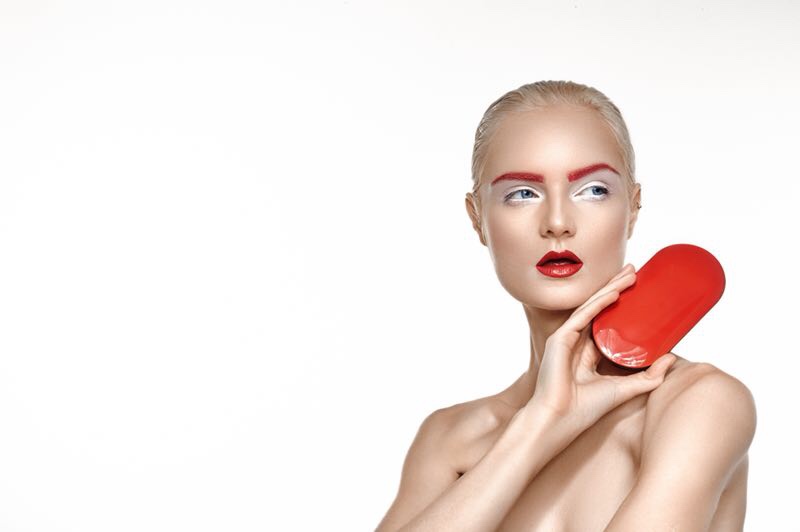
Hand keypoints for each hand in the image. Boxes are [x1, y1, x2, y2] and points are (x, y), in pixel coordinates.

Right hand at [526, 264, 676, 435]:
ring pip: (592, 307)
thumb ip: (648, 376)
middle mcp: (577, 342)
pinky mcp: (561, 338)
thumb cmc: (585, 409)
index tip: (637, 289)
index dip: (620, 304)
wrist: (561, 420)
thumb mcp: (625, 389)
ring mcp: (568, 338)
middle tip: (635, 271)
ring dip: (611, 289)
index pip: (605, 321)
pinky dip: (599, 303)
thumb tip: (672, 358)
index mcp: (587, 353)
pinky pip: (583, 315)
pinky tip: (614, 292)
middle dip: (617, 288)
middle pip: (599, 308)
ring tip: (630, 274)